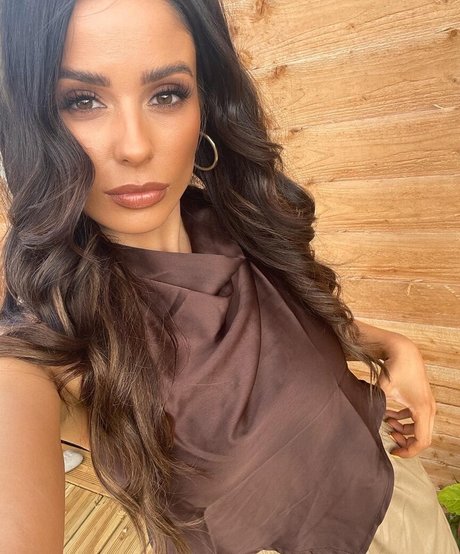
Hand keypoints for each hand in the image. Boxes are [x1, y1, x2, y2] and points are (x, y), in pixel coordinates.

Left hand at [377, 336, 436, 457]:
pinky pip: (417, 418)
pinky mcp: (422, 399)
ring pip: (420, 427)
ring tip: (388, 423)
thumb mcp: (383, 390)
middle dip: (406, 441)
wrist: (404, 351)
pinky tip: (389, 415)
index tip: (393, 451)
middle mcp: (429, 409)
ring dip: (404, 429)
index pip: (422, 441)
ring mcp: (428, 404)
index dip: (408, 451)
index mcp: (423, 410)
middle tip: (389, 436)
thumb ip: (376, 406)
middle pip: (423, 437)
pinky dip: (405, 420)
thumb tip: (366, 420)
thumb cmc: (395, 369)